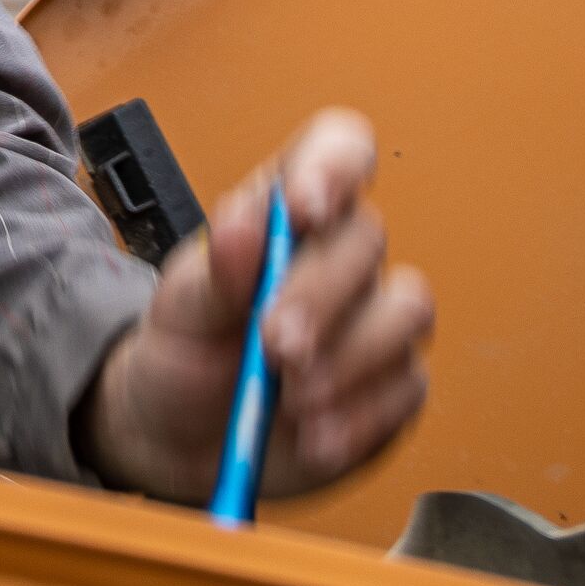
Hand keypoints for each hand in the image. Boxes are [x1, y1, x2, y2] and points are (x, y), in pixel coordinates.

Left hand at [75, 109, 434, 507]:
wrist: (177, 435)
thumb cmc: (184, 350)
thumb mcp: (178, 308)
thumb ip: (213, 269)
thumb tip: (242, 225)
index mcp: (290, 214)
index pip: (340, 149)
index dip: (335, 165)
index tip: (304, 210)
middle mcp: (342, 258)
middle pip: (368, 241)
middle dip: (320, 296)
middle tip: (274, 346)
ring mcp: (375, 321)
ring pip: (407, 311)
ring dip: (350, 358)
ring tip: (292, 400)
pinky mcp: (392, 386)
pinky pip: (407, 387)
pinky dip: (360, 416)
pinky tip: (313, 436)